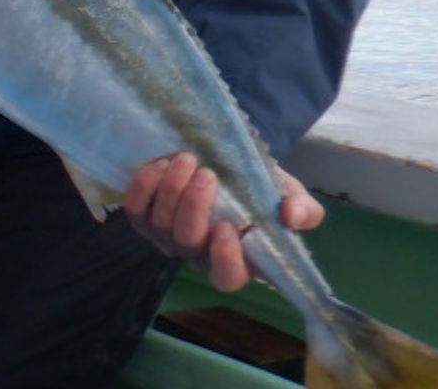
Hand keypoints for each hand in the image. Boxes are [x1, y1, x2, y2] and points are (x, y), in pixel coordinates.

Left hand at [124, 152, 324, 291]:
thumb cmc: (262, 191)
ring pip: (159, 225)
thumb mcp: (291, 197)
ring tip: (186, 160)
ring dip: (170, 190)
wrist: (229, 165)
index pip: (226, 277)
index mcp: (237, 260)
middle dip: (193, 207)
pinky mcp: (144, 218)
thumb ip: (302, 210)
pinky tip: (160, 166)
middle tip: (206, 174)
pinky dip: (143, 187)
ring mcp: (167, 237)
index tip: (227, 226)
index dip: (224, 259)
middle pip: (186, 242)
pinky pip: (134, 210)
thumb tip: (291, 216)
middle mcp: (197, 254)